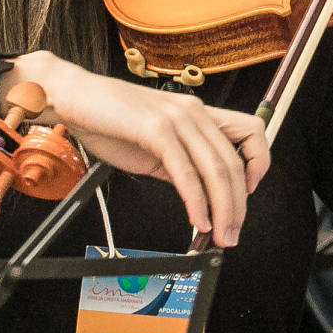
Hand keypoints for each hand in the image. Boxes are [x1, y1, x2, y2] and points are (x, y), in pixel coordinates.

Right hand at [5, 51, 267, 247]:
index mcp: (197, 112)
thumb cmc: (108, 120)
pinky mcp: (156, 129)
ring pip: (215, 169)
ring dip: (222, 209)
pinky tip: (197, 220)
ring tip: (219, 234)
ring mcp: (177, 118)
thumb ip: (180, 165)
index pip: (251, 132)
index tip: (246, 194)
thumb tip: (201, 196)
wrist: (73, 98)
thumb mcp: (154, 145)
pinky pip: (185, 172)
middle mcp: (194, 111)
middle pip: (234, 162)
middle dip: (238, 204)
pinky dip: (196, 202)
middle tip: (232, 233)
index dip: (259, 164)